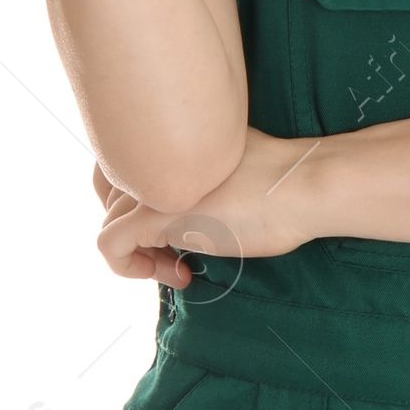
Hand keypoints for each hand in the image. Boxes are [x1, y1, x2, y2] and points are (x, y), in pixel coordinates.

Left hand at [95, 131, 324, 285]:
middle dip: (135, 228)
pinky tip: (177, 274)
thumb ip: (198, 174)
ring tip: (179, 266)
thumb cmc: (279, 183)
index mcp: (173, 135)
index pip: (128, 164)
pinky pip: (108, 245)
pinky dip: (129, 268)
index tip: (175, 228)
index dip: (143, 201)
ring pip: (110, 219)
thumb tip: (190, 201)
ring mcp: (151, 183)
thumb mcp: (226, 171)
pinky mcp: (153, 214)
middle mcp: (154, 153)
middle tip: (172, 252)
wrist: (301, 187)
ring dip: (140, 253)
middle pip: (110, 192)